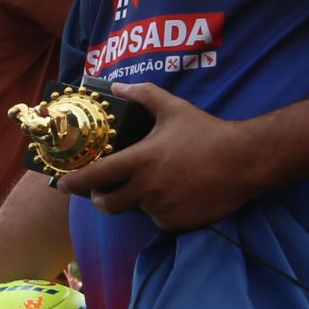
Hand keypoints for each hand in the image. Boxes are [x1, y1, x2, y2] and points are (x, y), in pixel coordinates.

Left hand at [57, 83, 261, 232]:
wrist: (246, 161)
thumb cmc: (208, 133)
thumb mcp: (174, 109)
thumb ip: (144, 95)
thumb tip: (118, 85)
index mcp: (140, 161)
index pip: (95, 176)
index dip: (74, 183)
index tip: (62, 185)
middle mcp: (146, 188)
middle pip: (107, 205)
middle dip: (101, 199)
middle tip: (105, 191)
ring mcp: (161, 208)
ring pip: (136, 210)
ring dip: (138, 201)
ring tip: (157, 184)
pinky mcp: (177, 223)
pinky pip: (159, 220)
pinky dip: (162, 211)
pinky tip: (177, 194)